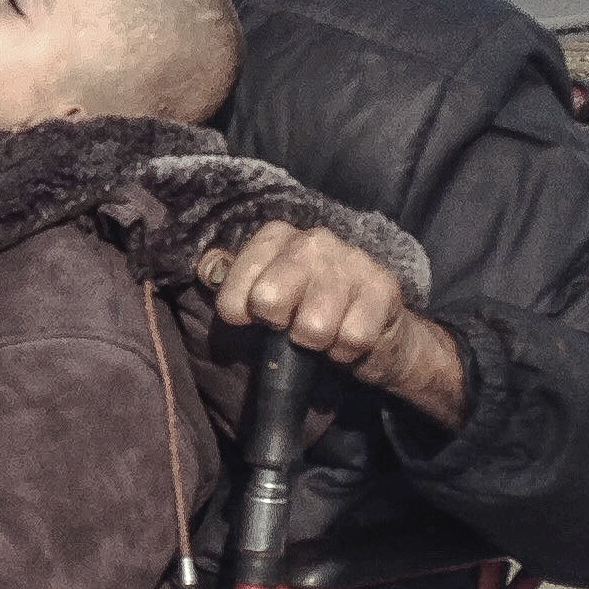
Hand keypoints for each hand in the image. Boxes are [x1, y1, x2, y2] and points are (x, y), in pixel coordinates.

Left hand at [201, 222, 466, 430]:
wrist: (373, 335)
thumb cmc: (306, 318)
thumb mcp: (263, 304)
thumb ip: (232, 291)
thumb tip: (204, 274)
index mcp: (275, 238)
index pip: (233, 290)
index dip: (239, 316)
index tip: (255, 320)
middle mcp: (313, 240)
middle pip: (269, 300)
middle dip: (280, 327)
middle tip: (293, 327)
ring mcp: (352, 259)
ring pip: (313, 326)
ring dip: (317, 344)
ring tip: (324, 334)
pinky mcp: (384, 286)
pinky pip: (352, 338)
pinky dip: (347, 351)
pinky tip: (349, 339)